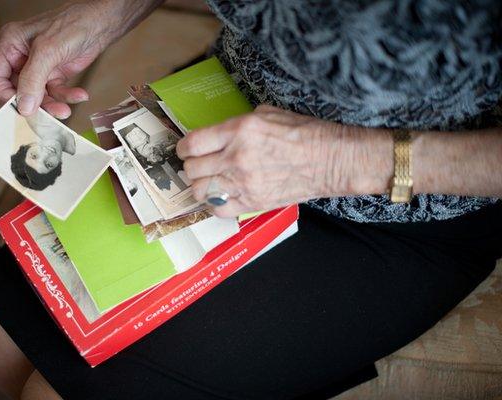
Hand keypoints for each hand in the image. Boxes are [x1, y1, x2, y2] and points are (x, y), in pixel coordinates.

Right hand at [0, 0, 161, 117]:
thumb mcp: (48, 51)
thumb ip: (32, 79)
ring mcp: (39, 67)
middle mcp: (21, 57)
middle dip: (34, 103)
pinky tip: (79, 94)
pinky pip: (56, 93)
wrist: (101, 23)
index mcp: (10, 45)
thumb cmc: (73, 23)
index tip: (21, 106)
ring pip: (38, 96)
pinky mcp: (55, 74)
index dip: (5, 94)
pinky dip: (67, 96)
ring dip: (53, 105)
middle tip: (48, 114)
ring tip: (66, 109)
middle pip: (17, 90)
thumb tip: (24, 106)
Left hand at [176, 105, 392, 217]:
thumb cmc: (304, 134)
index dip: (183, 147)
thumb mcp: (267, 115)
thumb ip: (237, 125)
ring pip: (200, 191)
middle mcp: (236, 158)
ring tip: (207, 181)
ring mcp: (243, 183)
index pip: (193, 143)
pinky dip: (214, 204)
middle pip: (192, 169)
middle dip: (190, 166)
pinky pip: (218, 209)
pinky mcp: (253, 202)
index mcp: (238, 131)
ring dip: (199, 186)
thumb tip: (219, 134)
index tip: (185, 149)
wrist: (330, 160)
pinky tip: (221, 196)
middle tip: (196, 164)